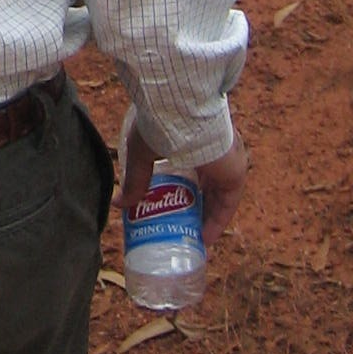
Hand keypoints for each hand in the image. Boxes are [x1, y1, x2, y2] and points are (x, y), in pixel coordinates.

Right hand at [120, 125, 247, 250]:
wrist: (180, 112)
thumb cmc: (158, 123)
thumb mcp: (141, 153)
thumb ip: (134, 179)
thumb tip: (117, 203)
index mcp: (191, 139)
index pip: (189, 167)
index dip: (179, 189)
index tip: (167, 207)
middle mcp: (212, 151)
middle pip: (204, 186)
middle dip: (191, 208)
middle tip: (177, 227)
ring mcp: (226, 162)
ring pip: (216, 197)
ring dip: (204, 219)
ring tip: (190, 240)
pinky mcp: (235, 173)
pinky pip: (226, 204)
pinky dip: (216, 222)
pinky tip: (205, 240)